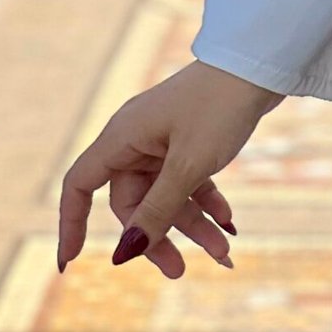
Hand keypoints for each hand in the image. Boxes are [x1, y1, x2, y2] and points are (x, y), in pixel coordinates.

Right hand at [57, 60, 283, 277]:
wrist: (262, 60)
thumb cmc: (221, 105)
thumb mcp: (189, 164)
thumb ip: (158, 210)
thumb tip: (126, 252)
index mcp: (123, 136)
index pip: (80, 184)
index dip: (71, 223)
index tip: (70, 262)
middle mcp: (138, 137)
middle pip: (133, 201)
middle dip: (157, 235)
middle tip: (180, 271)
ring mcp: (166, 137)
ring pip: (167, 194)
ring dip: (192, 224)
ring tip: (224, 253)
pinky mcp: (192, 137)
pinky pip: (189, 179)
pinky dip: (206, 201)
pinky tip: (229, 222)